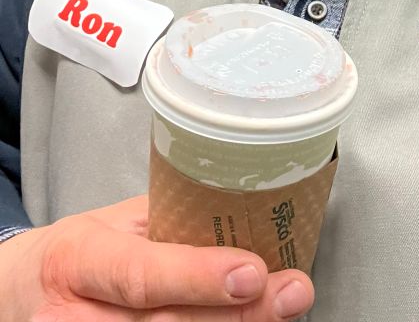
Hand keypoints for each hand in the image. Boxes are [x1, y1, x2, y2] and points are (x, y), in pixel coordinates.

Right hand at [0, 195, 314, 320]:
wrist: (17, 296)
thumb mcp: (111, 224)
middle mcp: (74, 317)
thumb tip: (249, 207)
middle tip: (291, 291)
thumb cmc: (78, 253)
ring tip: (283, 308)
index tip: (253, 271)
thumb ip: (169, 222)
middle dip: (238, 313)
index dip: (198, 277)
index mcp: (78, 258)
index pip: (140, 275)